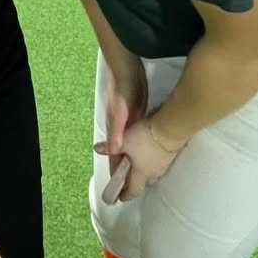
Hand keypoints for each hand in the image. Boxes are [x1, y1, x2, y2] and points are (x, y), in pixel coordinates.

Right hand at [99, 56, 147, 181]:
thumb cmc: (122, 86)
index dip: (114, 172)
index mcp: (113, 127)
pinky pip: (136, 137)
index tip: (116, 192)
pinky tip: (145, 151)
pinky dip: (138, 148)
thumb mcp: (120, 108)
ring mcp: (127, 120)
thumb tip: (113, 151)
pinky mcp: (135, 113)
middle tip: (128, 190)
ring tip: (138, 176)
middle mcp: (119, 127)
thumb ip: (117, 129)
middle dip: (122, 170)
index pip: (112, 155)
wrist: (126, 65)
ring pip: (129, 146)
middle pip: (120, 154)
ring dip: (131, 160)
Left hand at [99, 117, 184, 204]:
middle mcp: (153, 174)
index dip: (125, 195)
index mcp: (141, 174)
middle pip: (143, 183)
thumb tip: (96, 149)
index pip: (133, 191)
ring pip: (152, 173)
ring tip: (136, 164)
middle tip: (126, 177)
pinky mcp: (171, 156)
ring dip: (143, 171)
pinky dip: (151, 162)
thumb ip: (110, 147)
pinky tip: (148, 153)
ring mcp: (164, 166)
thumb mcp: (123, 142)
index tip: (120, 196)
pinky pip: (159, 164)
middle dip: (134, 182)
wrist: (170, 129)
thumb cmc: (144, 138)